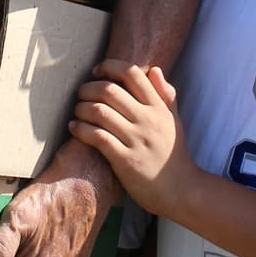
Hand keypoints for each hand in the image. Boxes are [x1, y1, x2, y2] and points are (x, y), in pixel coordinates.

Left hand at [70, 60, 190, 215]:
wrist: (181, 190)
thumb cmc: (173, 154)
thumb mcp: (174, 121)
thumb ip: (166, 95)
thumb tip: (155, 69)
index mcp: (158, 107)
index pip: (132, 73)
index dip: (110, 66)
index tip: (96, 71)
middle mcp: (147, 120)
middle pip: (109, 90)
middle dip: (88, 88)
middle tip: (81, 94)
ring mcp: (136, 140)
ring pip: (99, 112)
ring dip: (81, 108)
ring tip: (76, 111)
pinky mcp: (125, 160)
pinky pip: (97, 137)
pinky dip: (81, 129)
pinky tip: (74, 128)